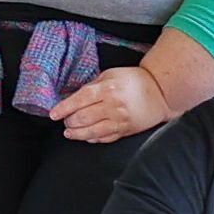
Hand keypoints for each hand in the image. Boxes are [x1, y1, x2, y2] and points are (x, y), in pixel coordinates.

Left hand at [54, 65, 174, 142]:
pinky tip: (86, 137)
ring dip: (77, 133)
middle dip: (69, 121)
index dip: (64, 108)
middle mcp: (112, 106)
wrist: (160, 92)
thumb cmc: (134, 80)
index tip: (53, 114)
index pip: (79, 100)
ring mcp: (119, 120)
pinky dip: (92, 139)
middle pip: (82, 118)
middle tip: (64, 121)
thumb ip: (92, 86)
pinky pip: (105, 138)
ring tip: (69, 132)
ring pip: (92, 132)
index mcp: (107, 89)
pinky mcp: (126, 131)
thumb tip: (74, 98)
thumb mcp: (110, 75)